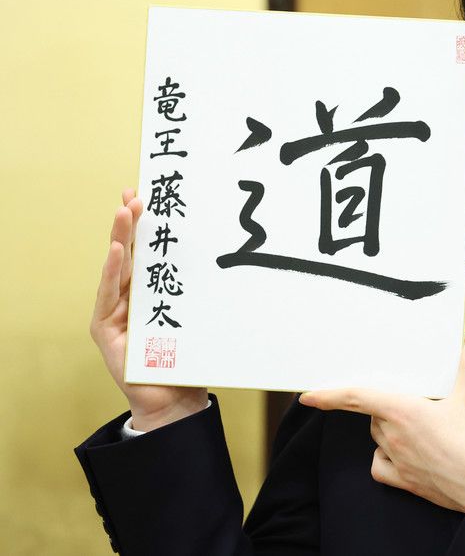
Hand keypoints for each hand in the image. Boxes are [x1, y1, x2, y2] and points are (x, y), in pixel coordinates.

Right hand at [91, 187, 207, 430]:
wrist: (175, 398)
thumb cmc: (189, 355)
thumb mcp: (198, 313)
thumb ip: (200, 288)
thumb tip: (233, 254)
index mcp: (151, 290)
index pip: (147, 250)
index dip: (145, 223)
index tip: (148, 193)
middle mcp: (130, 296)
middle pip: (129, 253)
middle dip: (130, 223)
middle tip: (133, 194)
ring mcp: (114, 310)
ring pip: (117, 268)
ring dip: (120, 238)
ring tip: (124, 212)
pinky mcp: (105, 328)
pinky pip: (108, 295)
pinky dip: (112, 271)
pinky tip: (117, 250)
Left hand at [300, 333, 464, 511]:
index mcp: (403, 411)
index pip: (357, 398)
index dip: (329, 395)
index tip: (308, 395)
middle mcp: (394, 436)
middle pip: (372, 415)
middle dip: (383, 406)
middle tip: (405, 400)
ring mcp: (398, 461)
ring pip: (377, 439)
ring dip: (386, 429)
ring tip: (411, 423)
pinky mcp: (406, 481)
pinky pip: (380, 468)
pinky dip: (383, 458)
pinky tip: (395, 454)